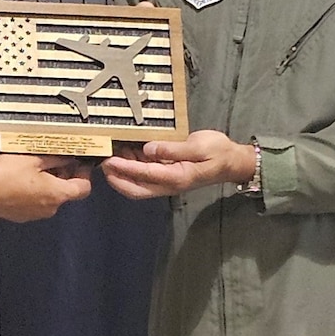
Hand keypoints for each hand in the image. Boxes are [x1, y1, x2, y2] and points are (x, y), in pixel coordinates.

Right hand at [0, 153, 92, 221]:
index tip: (79, 164)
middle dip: (63, 176)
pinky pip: (36, 202)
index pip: (84, 188)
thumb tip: (67, 157)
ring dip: (48, 183)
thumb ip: (55, 159)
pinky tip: (23, 179)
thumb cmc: (5, 175)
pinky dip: (35, 192)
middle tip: (55, 160)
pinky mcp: (22, 215)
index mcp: (57, 194)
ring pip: (50, 197)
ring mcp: (36, 214)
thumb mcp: (34, 159)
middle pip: (66, 192)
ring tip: (35, 167)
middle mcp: (50, 208)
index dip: (84, 174)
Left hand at [101, 130, 255, 198]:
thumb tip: (148, 149)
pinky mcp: (167, 174)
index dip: (125, 168)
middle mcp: (168, 183)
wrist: (232, 161)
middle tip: (102, 163)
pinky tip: (126, 151)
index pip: (144, 175)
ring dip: (123, 172)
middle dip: (116, 178)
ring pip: (138, 183)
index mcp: (176, 178)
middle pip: (135, 189)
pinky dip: (133, 166)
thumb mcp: (199, 146)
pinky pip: (145, 175)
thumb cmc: (218, 153)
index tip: (109, 160)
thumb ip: (172, 148)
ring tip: (110, 154)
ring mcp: (167, 181)